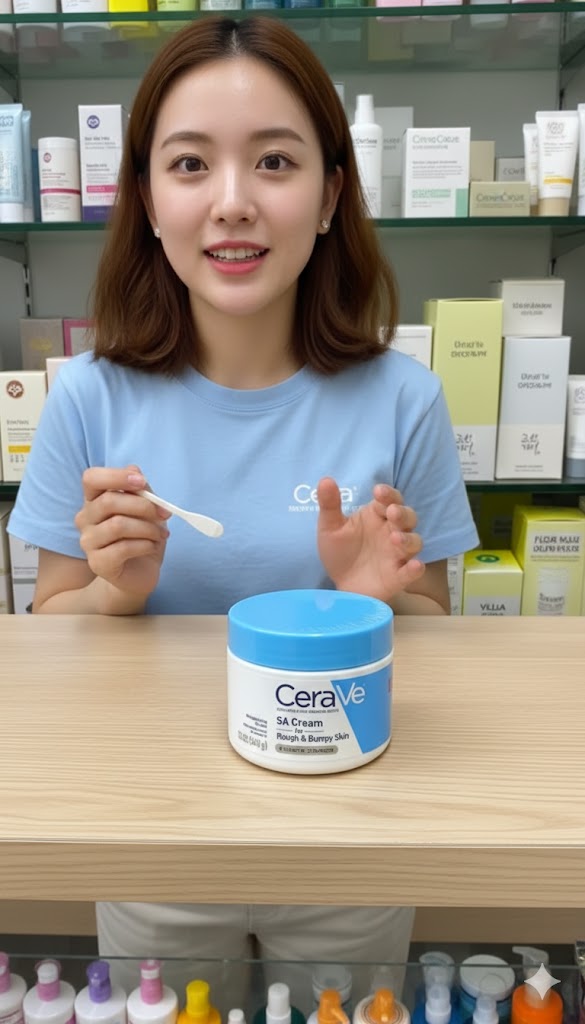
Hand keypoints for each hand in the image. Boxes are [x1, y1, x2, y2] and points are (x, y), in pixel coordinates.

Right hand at [75, 465, 170, 599]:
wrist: (140, 573)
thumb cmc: (141, 536)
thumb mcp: (147, 509)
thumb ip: (140, 490)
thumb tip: (134, 470)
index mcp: (94, 499)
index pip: (91, 478)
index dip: (116, 476)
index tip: (141, 482)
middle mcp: (85, 518)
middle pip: (109, 501)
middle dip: (144, 506)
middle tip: (164, 514)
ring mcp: (88, 542)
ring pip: (118, 525)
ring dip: (148, 528)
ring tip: (161, 534)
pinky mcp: (97, 563)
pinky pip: (123, 548)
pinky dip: (145, 545)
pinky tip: (152, 547)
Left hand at [317, 477, 424, 602]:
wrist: (339, 586)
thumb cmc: (340, 552)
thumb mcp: (330, 527)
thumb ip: (329, 505)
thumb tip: (325, 480)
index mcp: (377, 516)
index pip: (390, 499)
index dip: (388, 494)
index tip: (378, 491)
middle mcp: (392, 532)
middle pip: (407, 517)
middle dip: (402, 513)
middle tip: (392, 512)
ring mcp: (397, 554)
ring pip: (414, 541)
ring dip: (407, 539)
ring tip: (394, 538)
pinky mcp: (398, 576)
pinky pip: (412, 572)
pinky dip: (415, 569)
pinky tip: (415, 566)